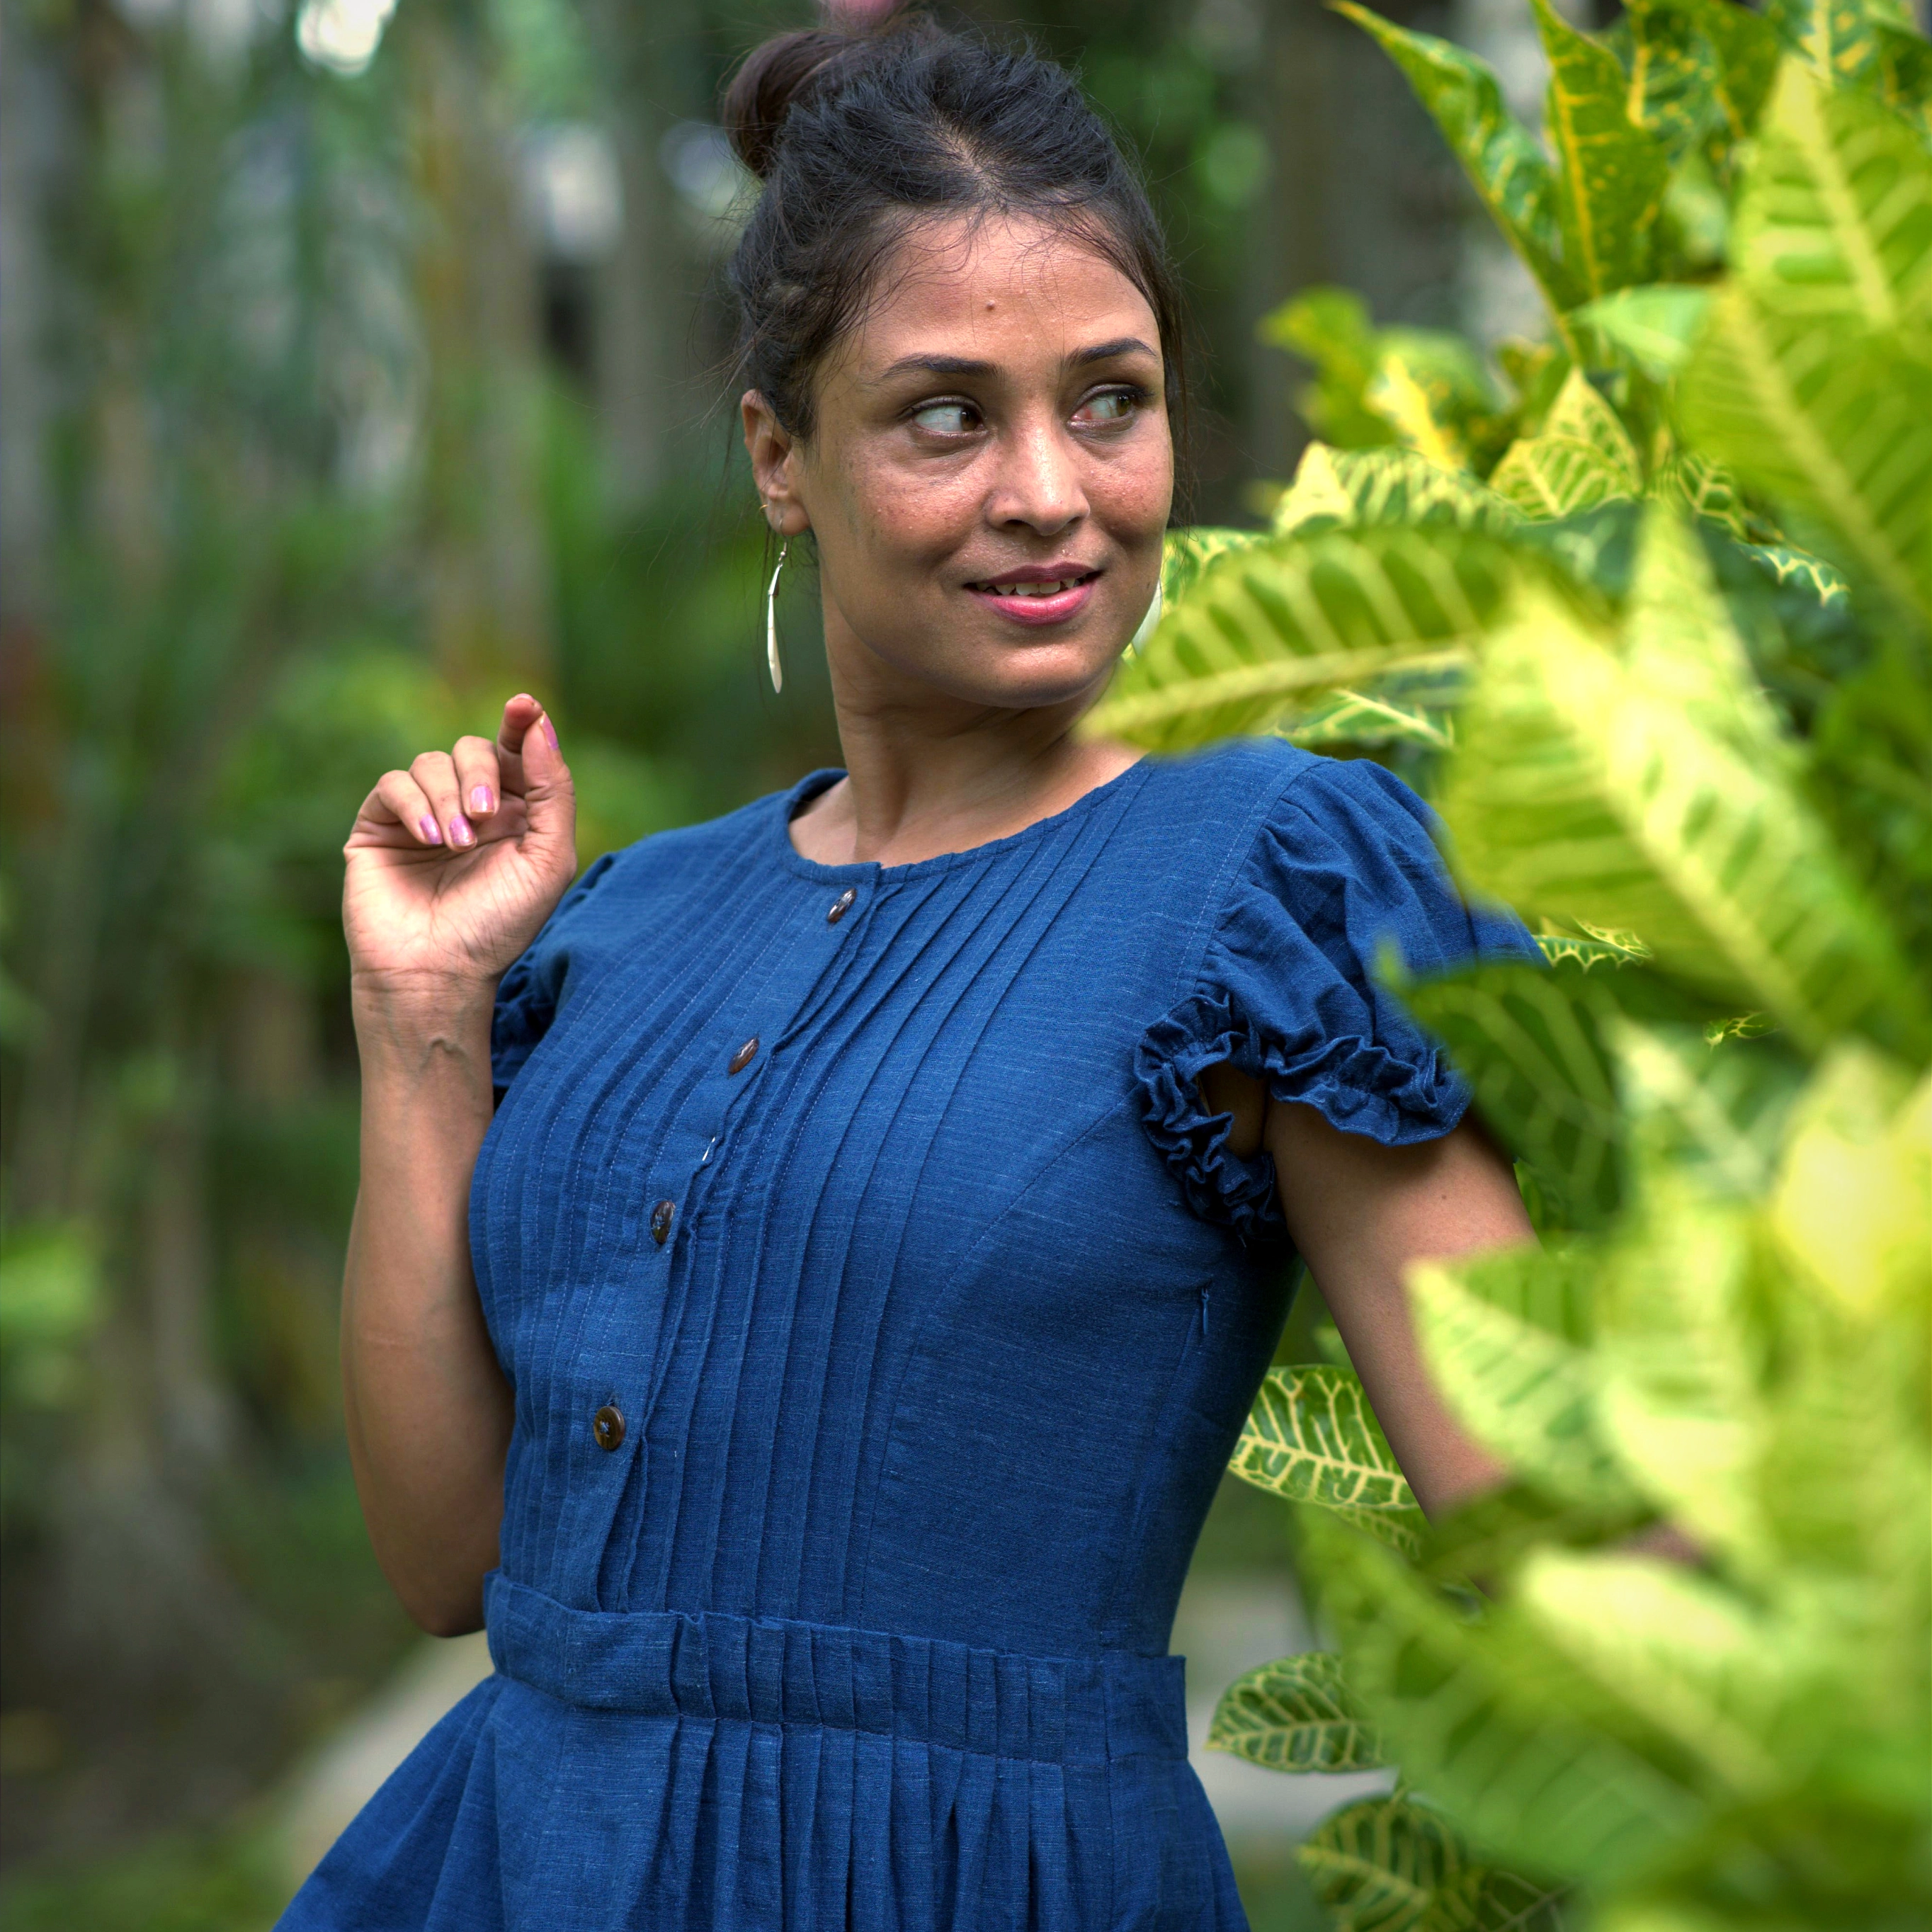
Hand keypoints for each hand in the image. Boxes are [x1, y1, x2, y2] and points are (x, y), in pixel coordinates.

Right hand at [343, 694, 576, 1000]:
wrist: (440, 971)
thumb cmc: (499, 924)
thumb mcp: (548, 859)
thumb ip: (553, 792)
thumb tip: (540, 723)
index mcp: (513, 813)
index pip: (515, 751)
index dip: (520, 723)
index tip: (524, 706)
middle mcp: (467, 806)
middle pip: (473, 748)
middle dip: (481, 773)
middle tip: (484, 818)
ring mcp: (421, 814)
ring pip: (431, 762)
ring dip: (448, 799)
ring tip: (457, 847)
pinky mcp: (379, 825)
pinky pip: (394, 783)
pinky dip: (415, 805)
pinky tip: (430, 842)